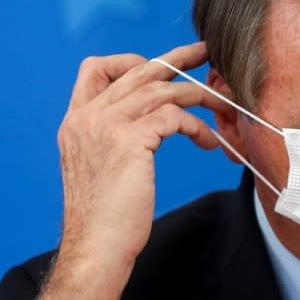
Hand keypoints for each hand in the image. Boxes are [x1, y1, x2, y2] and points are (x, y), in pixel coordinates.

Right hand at [34, 42, 226, 299]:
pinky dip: (197, 126)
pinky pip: (173, 116)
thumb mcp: (100, 166)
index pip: (95, 68)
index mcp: (77, 120)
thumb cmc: (106, 215)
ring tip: (223, 106)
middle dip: (178, 57)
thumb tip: (150, 122)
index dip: (131, 59)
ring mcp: (105, 125)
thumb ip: (114, 137)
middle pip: (138, 70)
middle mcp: (87, 116)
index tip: (161, 65)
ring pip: (162, 89)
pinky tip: (209, 142)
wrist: (96, 247)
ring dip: (199, 96)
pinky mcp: (129, 141)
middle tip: (206, 51)